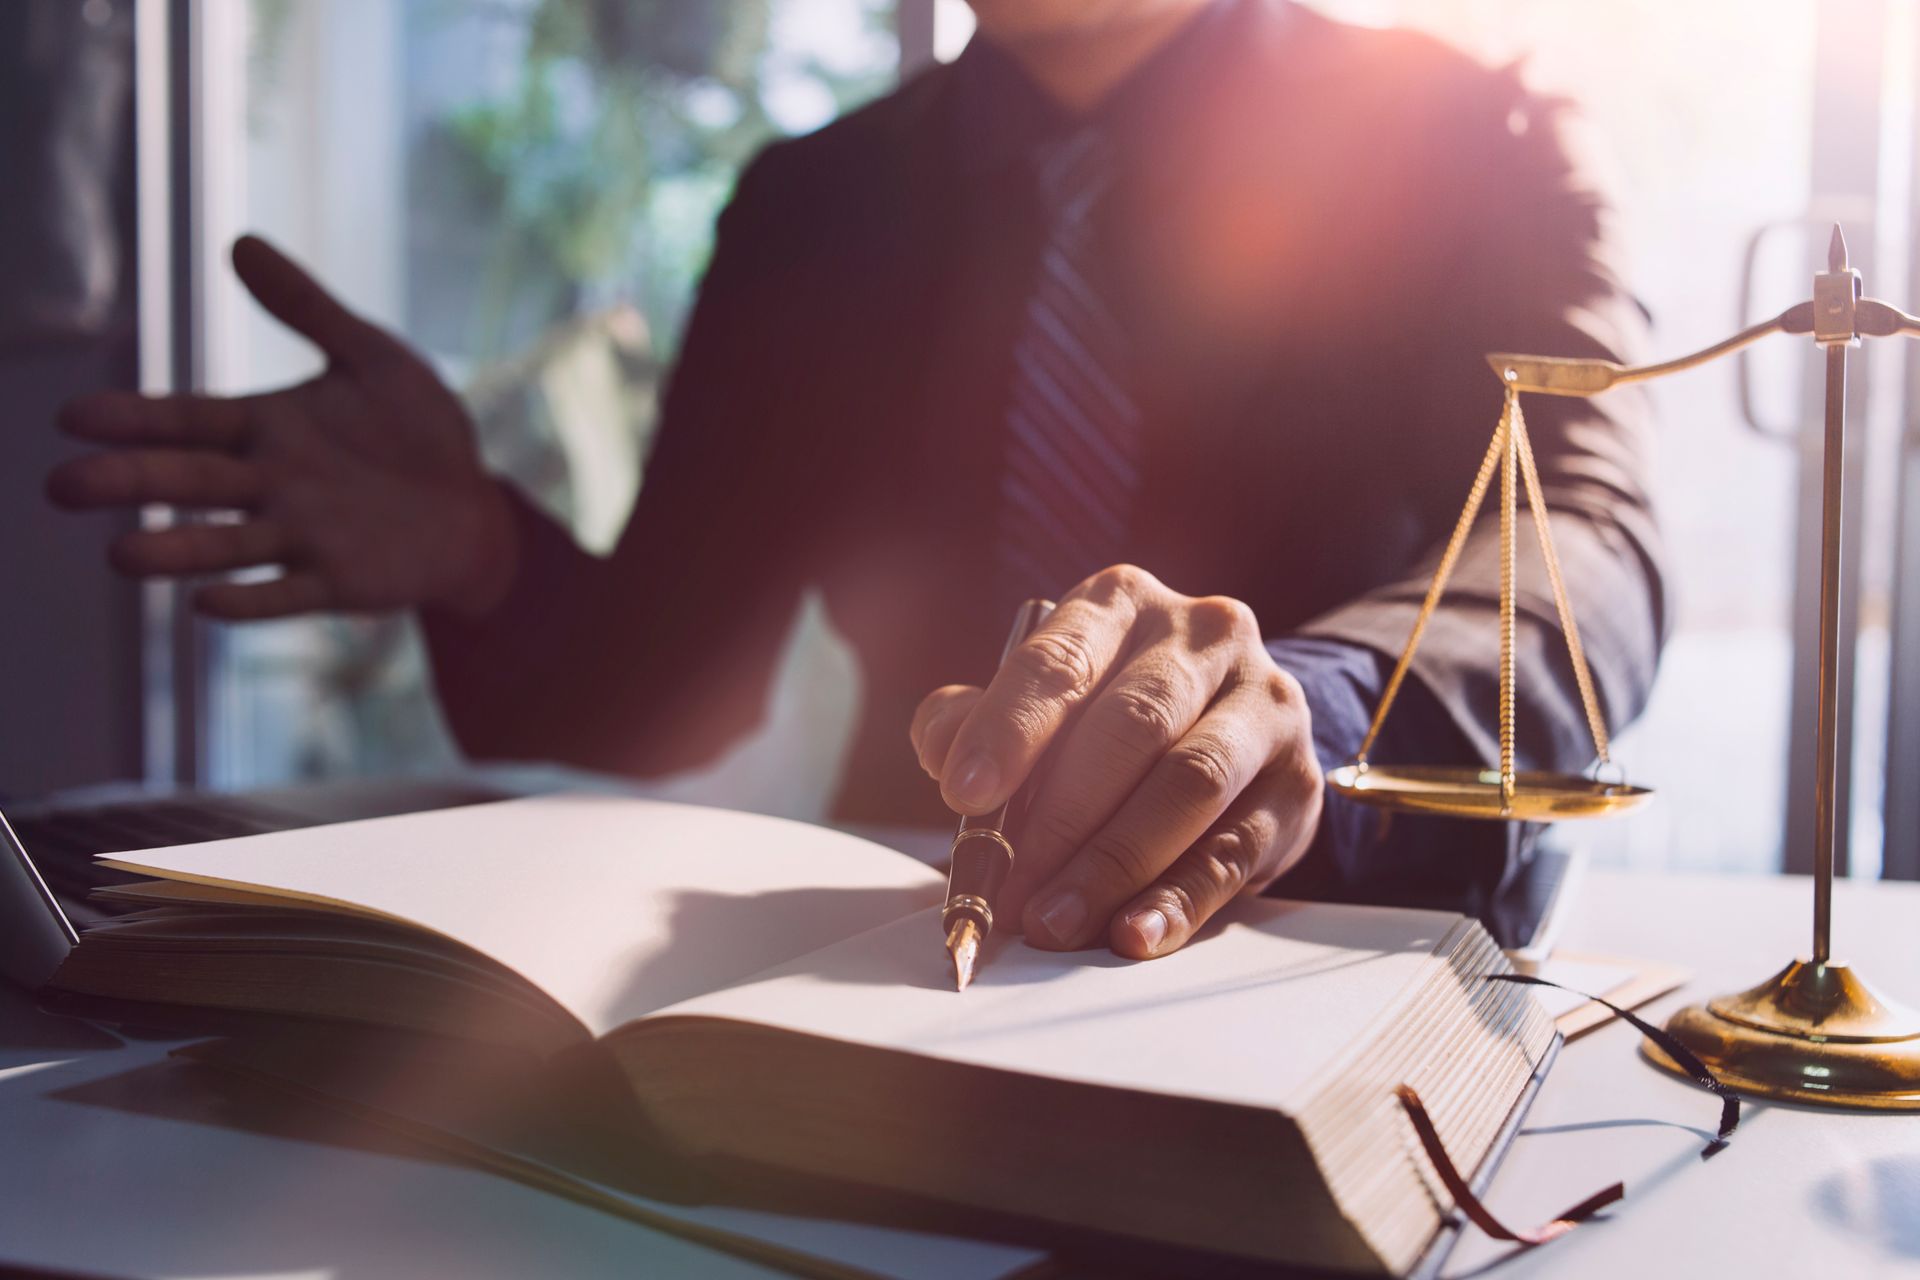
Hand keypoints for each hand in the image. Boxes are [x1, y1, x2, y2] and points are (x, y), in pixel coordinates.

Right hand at [46, 235, 516, 620]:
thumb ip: (307, 308)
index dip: (134, 420)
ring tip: (118, 557)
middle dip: (128, 483)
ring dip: (175, 550)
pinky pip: (288, 594)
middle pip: (190, 481)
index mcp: (267, 428)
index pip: (187, 420)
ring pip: (226, 545)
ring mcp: (301, 537)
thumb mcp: (372, 356)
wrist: (473, 505)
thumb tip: (239, 242)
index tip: (73, 417)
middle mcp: (270, 484)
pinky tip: (207, 603)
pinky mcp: (339, 582)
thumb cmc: (417, 429)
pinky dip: (250, 600)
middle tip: (61, 486)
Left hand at [910, 566, 1322, 958]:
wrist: (1232, 730)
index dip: (1009, 729)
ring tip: (1055, 922)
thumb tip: (945, 754)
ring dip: (1113, 863)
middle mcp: (1204, 636)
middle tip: (1008, 888)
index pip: (1059, 660)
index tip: (965, 794)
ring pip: (1189, 784)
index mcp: (1122, 603)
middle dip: (1060, 817)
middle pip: (1132, 726)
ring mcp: (1264, 705)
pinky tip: (1132, 935)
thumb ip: (977, 720)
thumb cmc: (1107, 715)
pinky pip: (1234, 849)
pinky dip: (1178, 899)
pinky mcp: (1295, 783)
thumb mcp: (1041, 701)